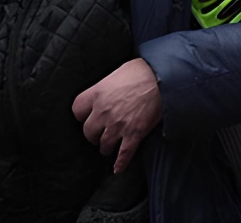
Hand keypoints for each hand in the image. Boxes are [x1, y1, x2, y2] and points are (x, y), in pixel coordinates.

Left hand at [73, 58, 162, 173]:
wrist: (162, 78)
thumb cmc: (141, 71)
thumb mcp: (116, 73)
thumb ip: (105, 86)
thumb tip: (106, 91)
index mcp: (97, 93)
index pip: (77, 110)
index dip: (82, 116)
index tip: (87, 117)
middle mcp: (104, 111)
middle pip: (88, 132)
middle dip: (93, 135)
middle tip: (98, 135)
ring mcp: (118, 124)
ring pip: (104, 145)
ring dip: (106, 148)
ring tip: (108, 148)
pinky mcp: (134, 134)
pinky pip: (124, 154)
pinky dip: (121, 163)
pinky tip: (118, 169)